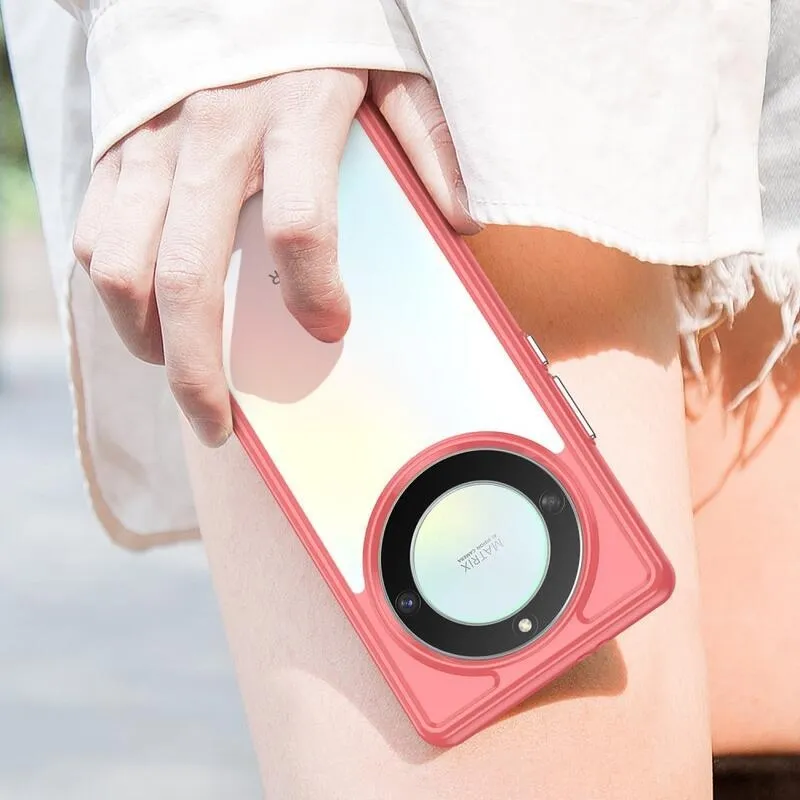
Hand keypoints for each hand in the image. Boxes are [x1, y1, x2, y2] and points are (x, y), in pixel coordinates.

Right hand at [73, 68, 477, 446]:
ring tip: (178, 373)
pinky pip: (94, 236)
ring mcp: (152, 145)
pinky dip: (114, 291)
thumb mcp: (389, 67)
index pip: (300, 226)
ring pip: (122, 269)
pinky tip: (148, 315)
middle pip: (189, 277)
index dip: (315, 291)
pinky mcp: (115, 149)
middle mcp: (211, 134)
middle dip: (198, 370)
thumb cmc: (317, 28)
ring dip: (146, 341)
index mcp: (294, 115)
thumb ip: (428, 139)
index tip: (332, 329)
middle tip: (218, 422)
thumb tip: (461, 221)